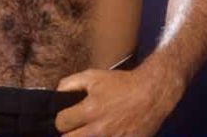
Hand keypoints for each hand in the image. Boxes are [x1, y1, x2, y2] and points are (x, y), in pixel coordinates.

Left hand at [54, 60, 182, 136]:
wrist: (150, 94)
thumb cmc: (120, 84)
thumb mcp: (93, 76)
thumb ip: (70, 83)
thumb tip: (55, 95)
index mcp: (90, 110)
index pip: (61, 124)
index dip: (61, 119)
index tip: (67, 117)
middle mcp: (99, 130)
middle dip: (69, 134)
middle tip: (74, 128)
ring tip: (87, 131)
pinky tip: (101, 134)